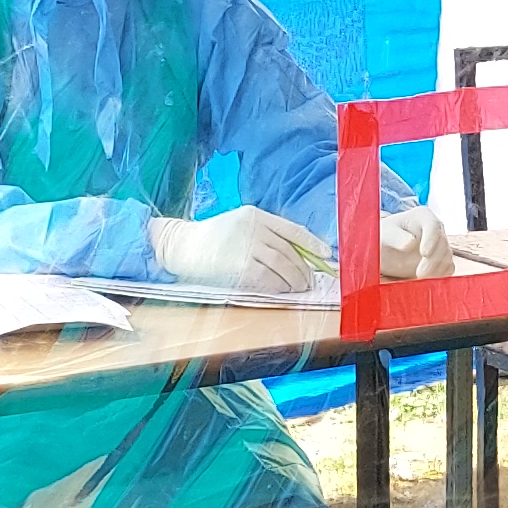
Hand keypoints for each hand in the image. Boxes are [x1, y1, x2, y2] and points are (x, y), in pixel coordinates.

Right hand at [151, 206, 332, 294]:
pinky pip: (267, 279)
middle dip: (303, 269)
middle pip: (290, 251)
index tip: (326, 255)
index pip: (293, 230)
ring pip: (282, 266)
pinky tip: (282, 291)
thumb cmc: (211, 239)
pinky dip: (278, 287)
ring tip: (298, 288)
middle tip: (309, 281)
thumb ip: (264, 235)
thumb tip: (295, 255)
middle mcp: (254, 228)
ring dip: (294, 280)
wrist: (181, 246)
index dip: (313, 244)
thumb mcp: (239, 225)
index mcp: (256, 215)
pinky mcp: (239, 266)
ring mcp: (246, 246)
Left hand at [380, 205, 453, 279]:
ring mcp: (440, 245)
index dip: (431, 240)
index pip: (433, 226)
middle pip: (442, 244)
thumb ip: (396, 236)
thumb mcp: (385, 234)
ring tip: (420, 280)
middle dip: (433, 260)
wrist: (384, 250)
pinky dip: (440, 276)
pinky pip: (447, 269)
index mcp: (423, 216)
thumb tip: (410, 243)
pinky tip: (427, 282)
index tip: (424, 254)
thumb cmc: (384, 237)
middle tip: (419, 274)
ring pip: (447, 258)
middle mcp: (436, 229)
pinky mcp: (442, 260)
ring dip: (436, 271)